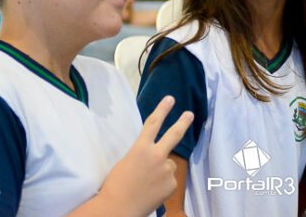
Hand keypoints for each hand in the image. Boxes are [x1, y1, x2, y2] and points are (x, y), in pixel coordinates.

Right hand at [98, 96, 192, 216]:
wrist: (118, 208)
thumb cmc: (116, 185)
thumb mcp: (127, 161)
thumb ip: (144, 154)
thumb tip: (157, 155)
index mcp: (140, 148)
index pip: (153, 123)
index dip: (162, 109)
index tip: (170, 99)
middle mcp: (156, 155)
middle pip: (174, 135)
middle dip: (182, 122)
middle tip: (189, 114)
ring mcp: (165, 170)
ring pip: (169, 165)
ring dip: (162, 170)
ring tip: (147, 182)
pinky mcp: (171, 183)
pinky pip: (169, 180)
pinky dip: (162, 184)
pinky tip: (151, 191)